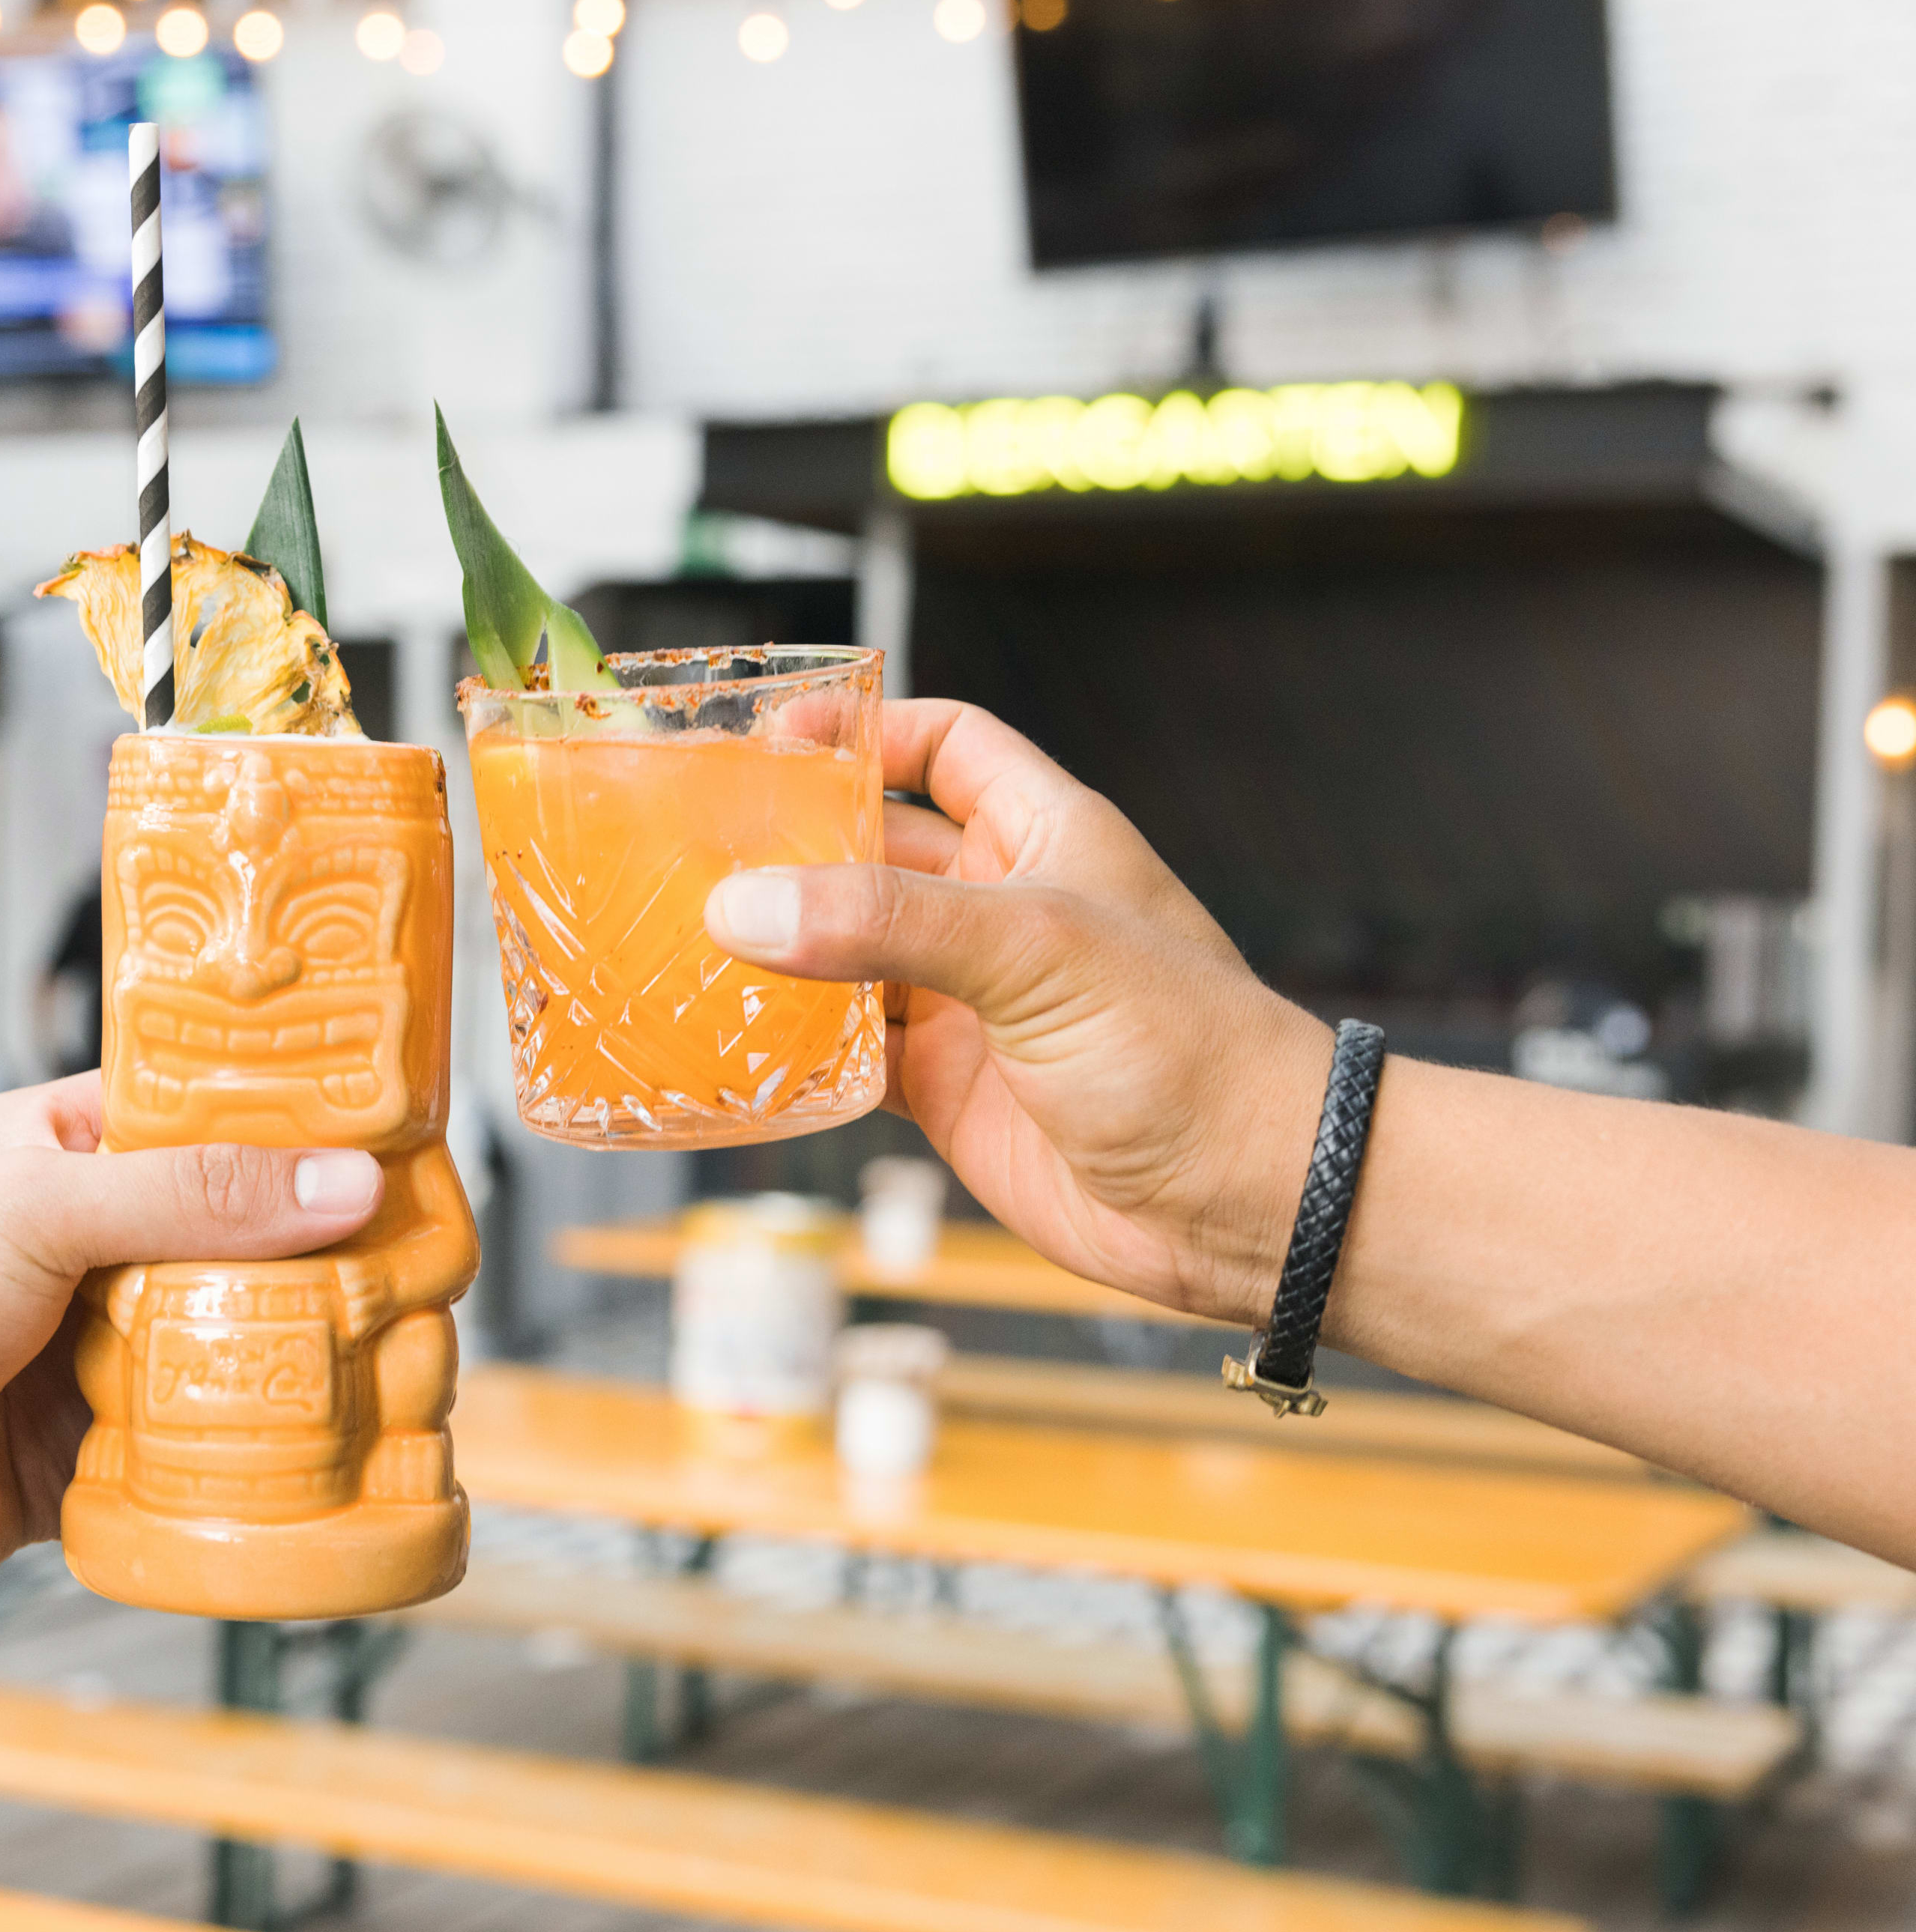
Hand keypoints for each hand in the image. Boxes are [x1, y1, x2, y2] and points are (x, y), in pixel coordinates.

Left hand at [0, 1073, 383, 1677]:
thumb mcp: (32, 1214)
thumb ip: (191, 1194)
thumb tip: (342, 1183)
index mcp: (56, 1152)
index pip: (207, 1116)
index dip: (300, 1130)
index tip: (399, 1144)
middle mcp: (81, 1249)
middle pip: (238, 1241)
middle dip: (320, 1261)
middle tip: (420, 1273)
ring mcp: (84, 1355)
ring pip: (226, 1348)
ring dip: (294, 1363)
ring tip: (391, 1363)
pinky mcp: (86, 1458)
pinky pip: (195, 1452)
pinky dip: (248, 1458)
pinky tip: (315, 1453)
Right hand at [703, 700, 1332, 1325]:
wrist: (1248, 1202)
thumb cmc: (1187, 1048)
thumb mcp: (1037, 949)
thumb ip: (887, 921)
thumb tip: (746, 908)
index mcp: (1045, 836)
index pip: (947, 745)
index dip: (866, 729)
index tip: (773, 734)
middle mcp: (1000, 911)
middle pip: (874, 849)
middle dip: (792, 844)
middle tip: (692, 843)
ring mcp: (971, 1003)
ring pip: (848, 954)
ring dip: (780, 950)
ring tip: (683, 937)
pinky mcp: (947, 1089)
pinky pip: (849, 1052)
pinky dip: (793, 1047)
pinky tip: (734, 1041)